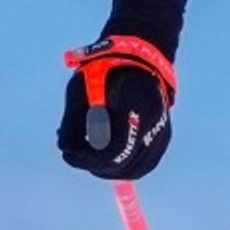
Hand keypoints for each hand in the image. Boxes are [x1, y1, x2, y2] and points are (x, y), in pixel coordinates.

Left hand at [57, 35, 175, 179]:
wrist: (138, 59)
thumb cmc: (103, 73)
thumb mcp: (80, 90)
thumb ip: (72, 122)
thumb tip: (66, 152)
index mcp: (133, 105)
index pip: (114, 150)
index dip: (88, 159)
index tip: (69, 156)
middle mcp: (153, 121)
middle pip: (123, 164)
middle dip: (94, 165)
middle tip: (74, 155)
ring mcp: (161, 131)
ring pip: (133, 170)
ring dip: (107, 169)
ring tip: (89, 153)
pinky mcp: (163, 138)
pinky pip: (142, 165)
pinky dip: (122, 167)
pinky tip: (105, 156)